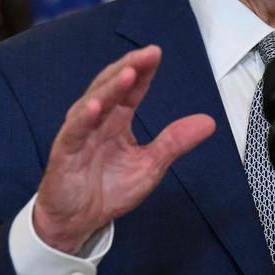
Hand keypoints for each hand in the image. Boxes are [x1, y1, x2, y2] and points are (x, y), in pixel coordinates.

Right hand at [33, 45, 215, 253]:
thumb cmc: (108, 189)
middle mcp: (97, 121)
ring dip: (110, 88)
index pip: (130, 90)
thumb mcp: (150, 166)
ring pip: (93, 103)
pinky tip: (95, 106)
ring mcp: (79, 134)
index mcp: (116, 121)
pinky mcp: (64, 152)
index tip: (157, 53)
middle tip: (147, 54)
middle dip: (129, 69)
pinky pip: (74, 131)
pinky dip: (84, 118)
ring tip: (128, 73)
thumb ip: (174, 142)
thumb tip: (209, 121)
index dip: (143, 71)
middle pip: (111, 87)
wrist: (77, 221)